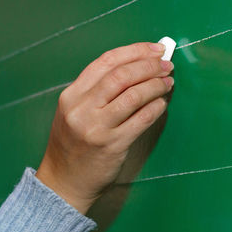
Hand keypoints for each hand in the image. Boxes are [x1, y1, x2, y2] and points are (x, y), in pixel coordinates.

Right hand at [36, 42, 173, 213]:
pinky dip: (156, 107)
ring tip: (168, 82)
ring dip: (156, 85)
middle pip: (121, 75)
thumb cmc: (73, 144)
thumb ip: (99, 90)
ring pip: (133, 95)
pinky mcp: (112, 144)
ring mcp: (96, 127)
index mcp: (71, 95)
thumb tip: (138, 66)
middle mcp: (81, 108)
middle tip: (166, 65)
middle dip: (149, 66)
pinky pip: (141, 119)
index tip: (154, 49)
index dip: (135, 51)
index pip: (106, 61)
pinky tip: (162, 103)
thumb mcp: (74, 111)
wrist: (63, 181)